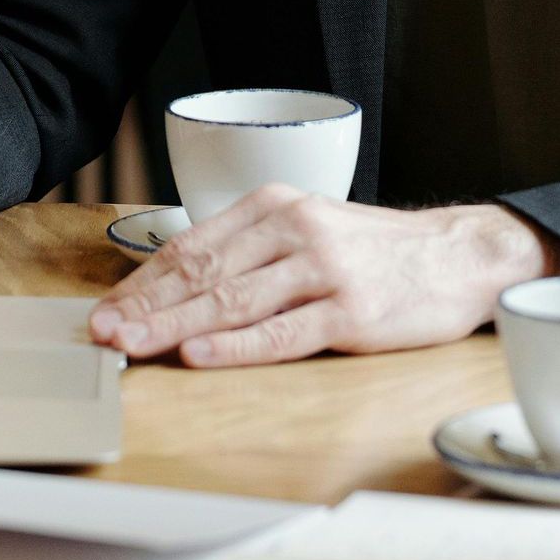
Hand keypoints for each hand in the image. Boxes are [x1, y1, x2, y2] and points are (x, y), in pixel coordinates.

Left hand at [88, 188, 559, 366]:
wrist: (458, 256)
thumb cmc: (375, 251)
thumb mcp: (310, 228)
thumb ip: (253, 250)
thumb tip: (182, 283)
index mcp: (276, 206)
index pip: (193, 247)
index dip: (144, 282)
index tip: (107, 310)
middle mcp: (294, 230)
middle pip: (203, 274)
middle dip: (145, 307)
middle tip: (102, 333)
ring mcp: (322, 270)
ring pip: (232, 301)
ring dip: (174, 326)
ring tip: (133, 346)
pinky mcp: (350, 311)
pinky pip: (281, 331)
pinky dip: (235, 345)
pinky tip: (200, 353)